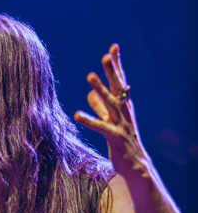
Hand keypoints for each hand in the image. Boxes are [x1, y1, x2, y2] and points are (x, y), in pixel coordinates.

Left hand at [74, 45, 147, 174]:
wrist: (135, 165)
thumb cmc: (122, 143)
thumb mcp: (110, 122)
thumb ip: (100, 108)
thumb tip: (90, 93)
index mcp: (124, 107)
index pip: (120, 82)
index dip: (116, 66)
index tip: (113, 47)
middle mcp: (124, 112)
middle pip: (118, 88)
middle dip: (112, 71)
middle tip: (106, 55)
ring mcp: (121, 124)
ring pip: (110, 103)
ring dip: (100, 89)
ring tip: (89, 76)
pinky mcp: (115, 138)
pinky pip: (100, 127)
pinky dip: (89, 120)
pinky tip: (77, 114)